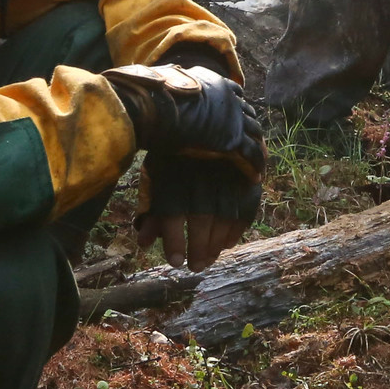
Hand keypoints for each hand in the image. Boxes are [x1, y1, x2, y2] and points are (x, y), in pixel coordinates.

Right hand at [103, 62, 265, 177]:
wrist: (156, 105)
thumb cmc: (152, 96)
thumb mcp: (165, 82)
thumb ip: (171, 83)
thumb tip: (159, 79)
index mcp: (214, 82)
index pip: (235, 93)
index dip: (238, 107)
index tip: (241, 117)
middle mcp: (229, 97)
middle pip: (249, 115)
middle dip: (252, 129)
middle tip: (255, 143)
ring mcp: (233, 117)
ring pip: (254, 136)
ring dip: (258, 150)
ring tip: (260, 164)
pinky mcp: (232, 139)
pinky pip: (250, 155)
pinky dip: (255, 166)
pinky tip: (256, 178)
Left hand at [134, 139, 258, 269]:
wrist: (204, 121)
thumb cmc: (174, 156)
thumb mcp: (157, 177)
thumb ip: (152, 209)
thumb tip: (143, 243)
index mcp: (175, 173)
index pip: (173, 212)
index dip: (174, 239)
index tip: (175, 262)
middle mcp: (201, 174)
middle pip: (201, 217)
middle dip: (198, 247)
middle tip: (195, 268)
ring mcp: (227, 174)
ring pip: (225, 216)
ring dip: (217, 243)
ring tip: (209, 260)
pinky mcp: (245, 176)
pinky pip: (245, 208)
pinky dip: (236, 229)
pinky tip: (226, 243)